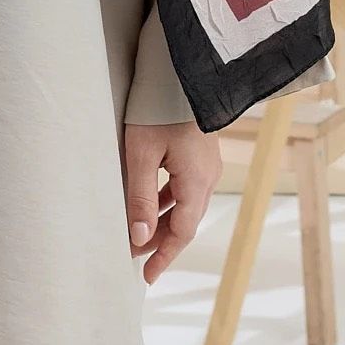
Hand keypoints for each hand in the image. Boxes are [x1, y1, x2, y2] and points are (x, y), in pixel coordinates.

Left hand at [123, 119, 222, 284]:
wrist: (180, 69)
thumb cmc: (158, 108)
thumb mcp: (141, 154)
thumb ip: (140, 198)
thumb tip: (139, 240)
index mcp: (197, 182)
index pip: (181, 232)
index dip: (163, 256)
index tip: (145, 275)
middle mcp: (208, 176)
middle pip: (185, 220)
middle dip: (161, 240)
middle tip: (136, 256)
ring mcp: (207, 163)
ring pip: (186, 203)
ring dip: (163, 220)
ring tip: (140, 232)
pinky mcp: (201, 150)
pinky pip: (186, 185)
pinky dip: (168, 199)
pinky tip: (152, 199)